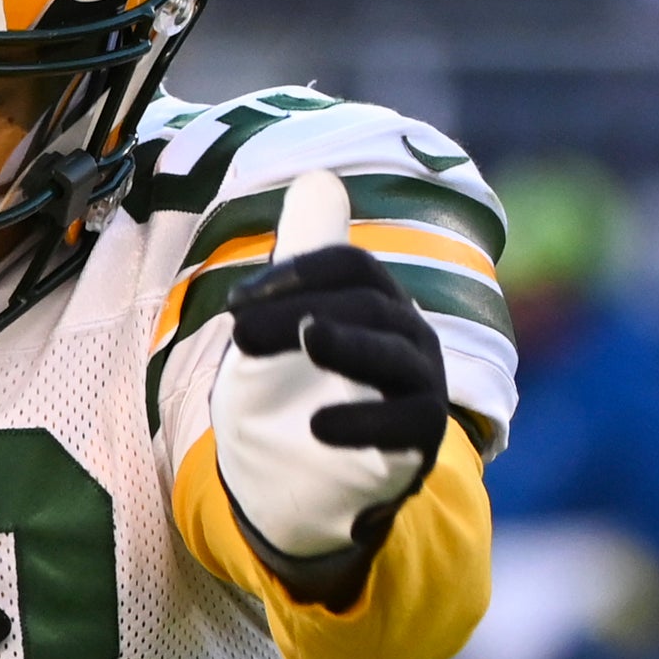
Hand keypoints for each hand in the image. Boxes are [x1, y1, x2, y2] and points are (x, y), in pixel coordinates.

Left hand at [214, 223, 447, 607]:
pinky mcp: (422, 437)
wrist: (311, 480)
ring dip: (349, 344)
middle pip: (367, 305)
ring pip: (394, 355)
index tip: (236, 301)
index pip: (349, 266)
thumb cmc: (304, 388)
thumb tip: (317, 178)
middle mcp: (408, 334)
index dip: (296, 273)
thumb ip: (304, 257)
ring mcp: (421, 385)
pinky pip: (405, 422)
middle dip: (300, 311)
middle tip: (240, 330)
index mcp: (376, 300)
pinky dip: (362, 422)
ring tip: (309, 340)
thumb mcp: (294, 322)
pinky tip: (316, 426)